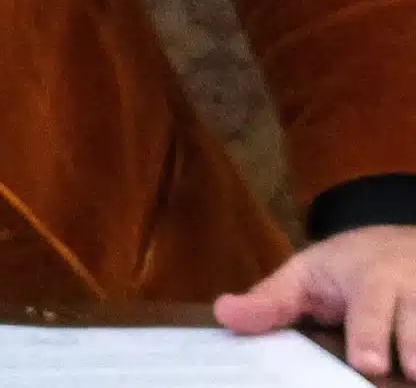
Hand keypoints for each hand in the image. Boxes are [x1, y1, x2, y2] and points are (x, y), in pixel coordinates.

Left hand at [215, 224, 415, 377]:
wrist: (408, 248)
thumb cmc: (349, 266)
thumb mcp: (306, 275)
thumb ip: (271, 300)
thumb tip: (224, 315)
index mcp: (372, 281)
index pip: (372, 309)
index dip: (371, 335)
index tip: (368, 363)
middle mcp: (414, 295)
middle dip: (414, 349)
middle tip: (410, 373)